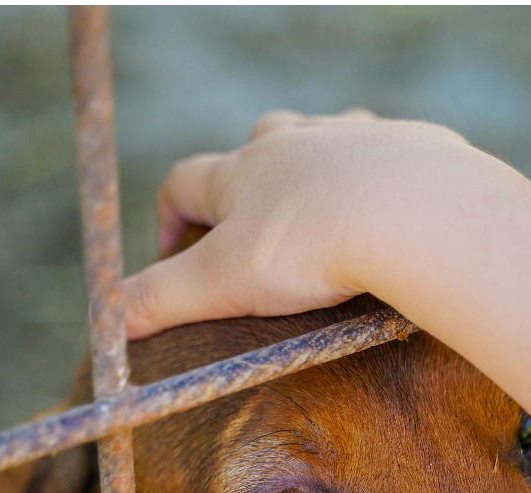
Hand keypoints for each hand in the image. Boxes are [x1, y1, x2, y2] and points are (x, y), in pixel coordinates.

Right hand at [123, 109, 504, 338]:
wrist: (419, 213)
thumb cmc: (316, 247)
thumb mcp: (224, 283)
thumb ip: (164, 299)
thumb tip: (111, 318)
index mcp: (242, 172)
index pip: (185, 182)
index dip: (174, 216)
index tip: (177, 255)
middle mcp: (295, 142)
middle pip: (259, 145)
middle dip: (253, 180)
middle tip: (263, 228)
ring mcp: (358, 137)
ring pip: (329, 140)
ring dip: (324, 169)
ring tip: (334, 214)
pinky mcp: (416, 145)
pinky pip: (397, 154)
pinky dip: (391, 177)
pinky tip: (403, 210)